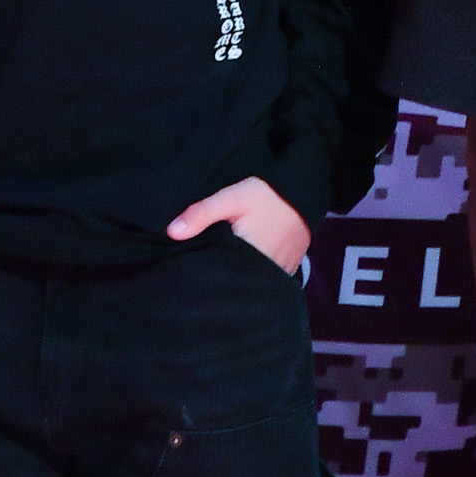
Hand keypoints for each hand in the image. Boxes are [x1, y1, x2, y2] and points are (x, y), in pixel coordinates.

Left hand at [168, 175, 310, 272]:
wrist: (304, 192)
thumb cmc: (266, 196)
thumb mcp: (231, 198)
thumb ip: (201, 214)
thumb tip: (171, 233)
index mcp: (246, 259)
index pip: (217, 277)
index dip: (201, 276)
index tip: (187, 273)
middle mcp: (264, 273)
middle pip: (234, 283)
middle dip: (218, 279)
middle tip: (199, 273)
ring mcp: (278, 275)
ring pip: (250, 284)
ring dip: (237, 279)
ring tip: (220, 271)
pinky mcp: (288, 271)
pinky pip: (266, 282)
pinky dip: (254, 278)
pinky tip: (243, 269)